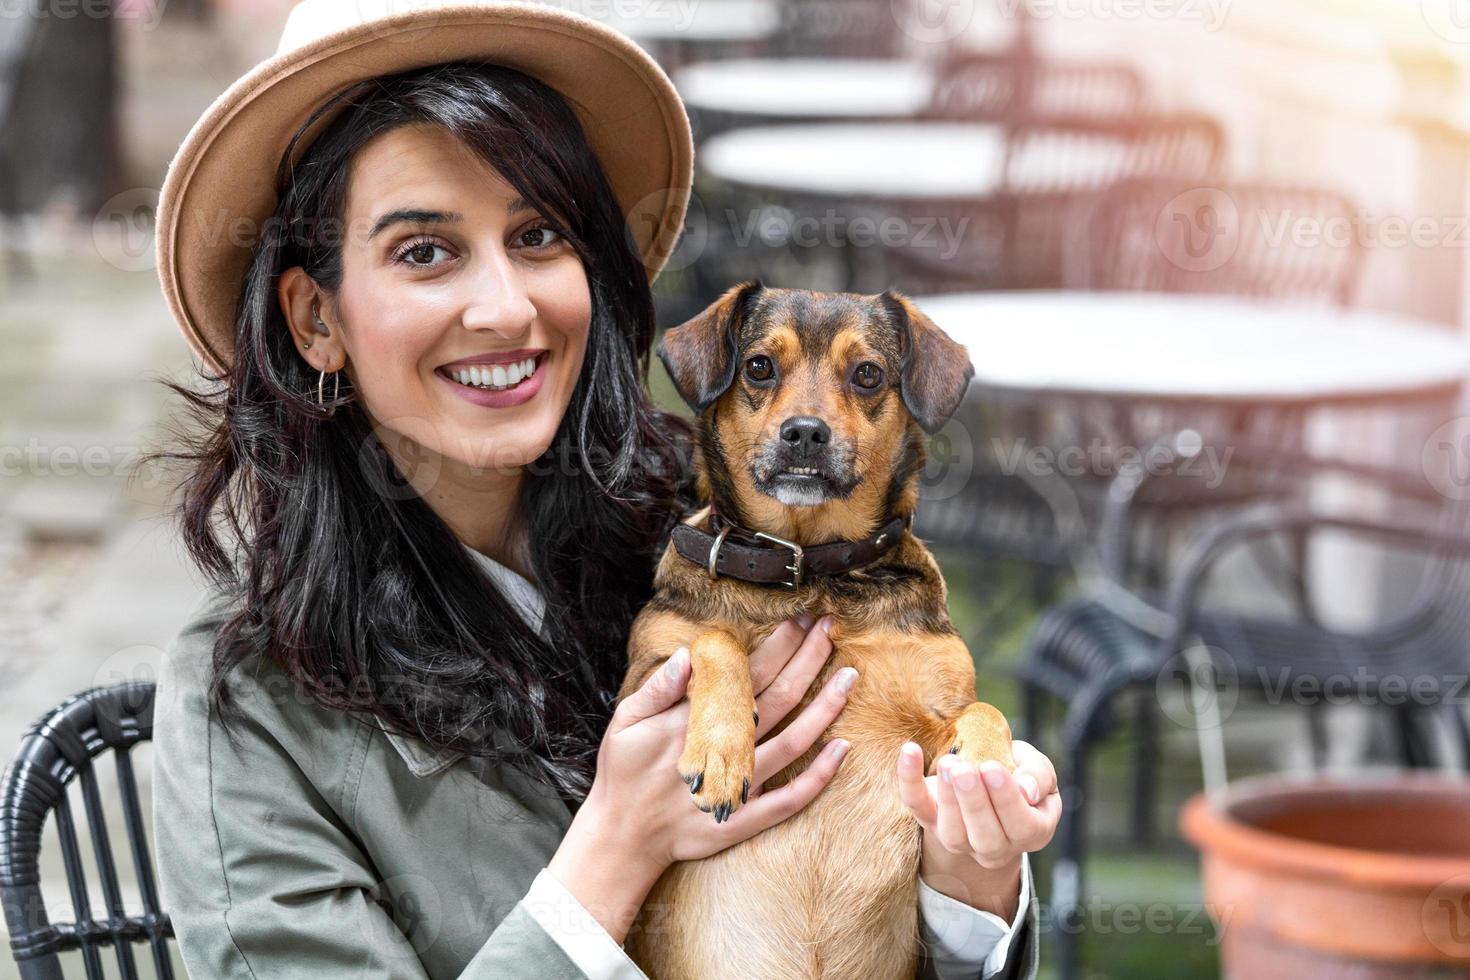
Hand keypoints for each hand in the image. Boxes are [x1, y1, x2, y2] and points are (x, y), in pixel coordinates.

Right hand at [549, 615, 855, 942]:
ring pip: (796, 741)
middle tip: (833, 628)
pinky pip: (793, 798)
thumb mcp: (626, 721)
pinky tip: (845, 749)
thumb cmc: (623, 772)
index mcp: (698, 719)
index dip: (779, 643)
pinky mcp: (747, 818)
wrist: (622, 837)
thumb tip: (689, 653)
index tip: (802, 616)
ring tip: (852, 676)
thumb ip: (659, 687)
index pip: (750, 671)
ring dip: (826, 707)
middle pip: (780, 696)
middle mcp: (727, 747)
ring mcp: (741, 784)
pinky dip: (821, 775)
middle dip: (810, 659)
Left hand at [896, 738, 1060, 916]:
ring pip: (952, 832)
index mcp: (1030, 832)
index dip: (1006, 799)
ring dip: (948, 797)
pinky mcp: (929, 821)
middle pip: (986, 837)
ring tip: (947, 763)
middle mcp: (995, 848)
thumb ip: (1039, 775)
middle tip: (964, 769)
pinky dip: (909, 779)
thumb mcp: (1037, 769)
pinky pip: (916, 806)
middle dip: (973, 802)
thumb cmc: (1016, 773)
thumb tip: (1026, 790)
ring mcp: (959, 841)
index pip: (1022, 826)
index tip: (992, 768)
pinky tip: (910, 751)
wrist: (984, 780)